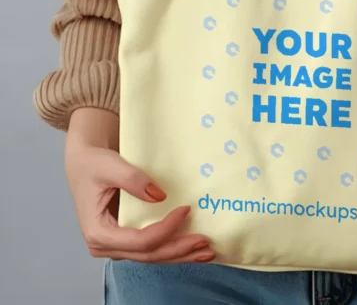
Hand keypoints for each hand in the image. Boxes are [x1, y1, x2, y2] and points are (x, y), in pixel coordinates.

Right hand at [65, 108, 214, 263]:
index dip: (165, 229)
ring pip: (152, 256)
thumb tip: (159, 196)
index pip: (139, 240)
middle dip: (179, 250)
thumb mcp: (110, 166)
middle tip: (206, 241)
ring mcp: (118, 245)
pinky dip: (173, 248)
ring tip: (207, 251)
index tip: (186, 210)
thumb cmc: (94, 164)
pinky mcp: (127, 239)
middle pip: (149, 254)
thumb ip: (133, 179)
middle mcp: (106, 245)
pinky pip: (152, 249)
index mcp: (98, 232)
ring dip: (180, 255)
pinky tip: (193, 248)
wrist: (85, 164)